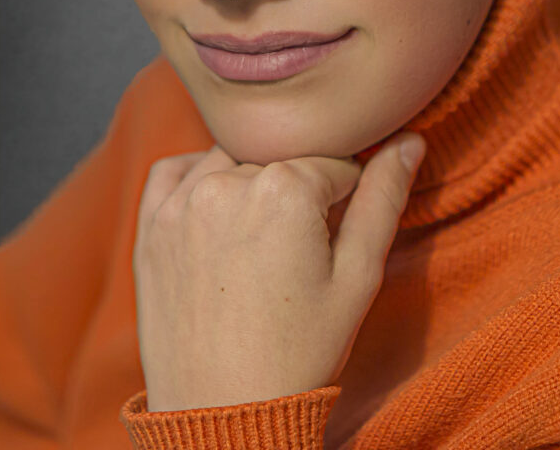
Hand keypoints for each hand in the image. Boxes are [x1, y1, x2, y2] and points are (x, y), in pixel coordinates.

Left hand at [132, 132, 426, 410]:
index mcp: (285, 188)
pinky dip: (196, 179)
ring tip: (260, 243)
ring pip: (233, 160)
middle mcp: (228, 182)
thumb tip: (409, 141)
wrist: (224, 417)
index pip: (335, 164)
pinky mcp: (150, 225)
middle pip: (282, 161)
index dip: (346, 200)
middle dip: (298, 194)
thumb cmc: (300, 353)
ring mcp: (182, 202)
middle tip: (298, 252)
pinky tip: (216, 215)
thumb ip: (384, 199)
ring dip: (251, 185)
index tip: (335, 242)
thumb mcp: (358, 278)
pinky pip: (174, 172)